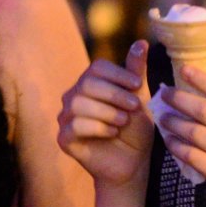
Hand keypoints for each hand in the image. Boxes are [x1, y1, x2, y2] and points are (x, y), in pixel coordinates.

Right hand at [58, 42, 155, 185]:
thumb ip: (136, 72)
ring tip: (122, 122)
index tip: (138, 85)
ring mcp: (66, 118)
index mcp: (91, 84)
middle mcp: (74, 97)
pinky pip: (74, 125)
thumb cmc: (135, 131)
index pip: (97, 67)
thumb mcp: (140, 99)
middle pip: (87, 84)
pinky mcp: (64, 138)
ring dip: (106, 112)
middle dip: (114, 94)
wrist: (132, 164)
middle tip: (134, 107)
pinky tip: (112, 133)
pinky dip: (97, 128)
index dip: (118, 74)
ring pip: (78, 104)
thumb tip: (142, 42)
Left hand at [156, 68, 205, 206]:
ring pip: (195, 133)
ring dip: (174, 123)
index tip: (184, 68)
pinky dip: (176, 146)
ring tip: (162, 117)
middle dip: (180, 99)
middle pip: (204, 111)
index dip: (201, 79)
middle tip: (164, 94)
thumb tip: (196, 84)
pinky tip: (169, 140)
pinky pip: (192, 156)